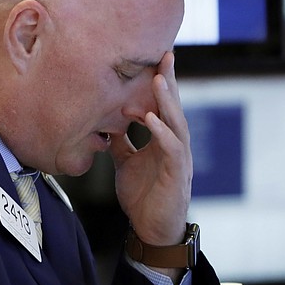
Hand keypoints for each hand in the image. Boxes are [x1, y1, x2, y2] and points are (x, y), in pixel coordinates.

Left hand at [109, 51, 191, 248]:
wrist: (150, 228)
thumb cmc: (142, 195)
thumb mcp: (125, 163)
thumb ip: (120, 143)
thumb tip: (106, 125)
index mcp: (162, 139)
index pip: (162, 106)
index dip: (160, 84)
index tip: (155, 59)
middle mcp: (173, 144)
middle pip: (173, 108)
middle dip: (170, 81)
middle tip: (165, 55)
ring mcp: (177, 158)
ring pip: (176, 123)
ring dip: (166, 102)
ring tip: (159, 80)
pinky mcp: (176, 174)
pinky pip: (171, 149)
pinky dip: (161, 132)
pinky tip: (150, 119)